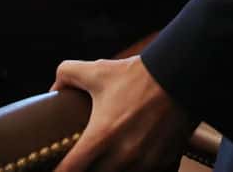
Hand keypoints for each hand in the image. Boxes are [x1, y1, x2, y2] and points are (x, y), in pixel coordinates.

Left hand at [51, 56, 195, 171]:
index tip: (54, 167)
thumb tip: (53, 88)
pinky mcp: (165, 163)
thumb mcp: (97, 71)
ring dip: (111, 170)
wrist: (179, 76)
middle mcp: (123, 156)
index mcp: (101, 137)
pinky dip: (137, 169)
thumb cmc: (136, 75)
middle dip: (86, 170)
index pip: (70, 171)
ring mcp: (145, 163)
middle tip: (84, 160)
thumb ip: (67, 74)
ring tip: (108, 158)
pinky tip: (134, 160)